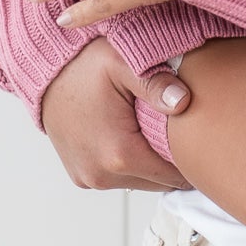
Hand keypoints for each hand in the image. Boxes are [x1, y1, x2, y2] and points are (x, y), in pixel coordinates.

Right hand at [40, 40, 193, 191]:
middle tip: (182, 131)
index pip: (175, 175)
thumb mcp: (122, 63)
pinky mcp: (81, 177)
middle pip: (159, 182)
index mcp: (118, 154)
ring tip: (156, 132)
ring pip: (140, 181)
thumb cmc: (84, 65)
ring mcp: (89, 178)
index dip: (191, 157)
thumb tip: (184, 102)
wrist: (44, 73)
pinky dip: (131, 163)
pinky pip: (119, 178)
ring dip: (151, 163)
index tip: (201, 136)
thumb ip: (156, 83)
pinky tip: (134, 137)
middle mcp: (101, 174)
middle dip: (172, 160)